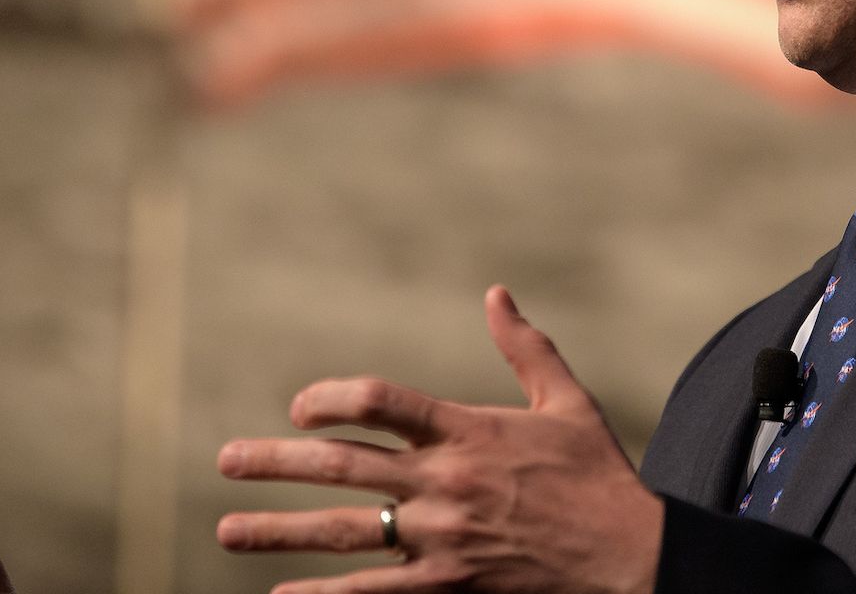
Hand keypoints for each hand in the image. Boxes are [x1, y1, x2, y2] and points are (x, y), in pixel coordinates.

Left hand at [216, 286, 663, 593]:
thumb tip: (496, 293)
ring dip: (279, 530)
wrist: (630, 555)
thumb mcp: (566, 400)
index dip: (331, 400)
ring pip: (344, 531)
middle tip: (225, 462)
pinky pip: (373, 593)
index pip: (381, 403)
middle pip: (342, 466)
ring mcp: (442, 538)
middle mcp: (445, 482)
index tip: (299, 409)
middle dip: (275, 463)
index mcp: (467, 430)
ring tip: (229, 531)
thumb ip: (524, 347)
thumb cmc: (597, 475)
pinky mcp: (448, 585)